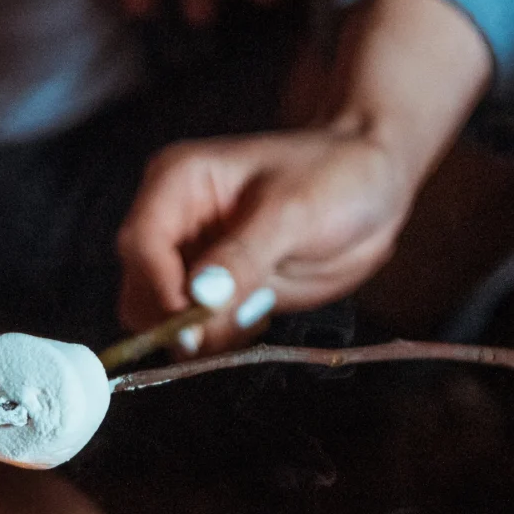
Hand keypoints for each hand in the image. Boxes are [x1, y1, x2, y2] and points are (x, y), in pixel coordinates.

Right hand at [115, 0, 490, 347]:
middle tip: (235, 324)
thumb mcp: (294, 212)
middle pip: (140, 289)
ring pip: (158, 318)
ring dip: (198, 334)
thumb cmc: (337, 176)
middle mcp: (171, 223)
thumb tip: (198, 301)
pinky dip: (215, 338)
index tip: (195, 327)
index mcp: (177, 184)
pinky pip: (191, 331)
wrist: (372, 184)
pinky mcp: (210, 290)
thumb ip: (243, 258)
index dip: (162, 292)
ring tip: (253, 314)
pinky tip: (256, 315)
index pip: (141, 246)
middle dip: (178, 319)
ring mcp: (188, 260)